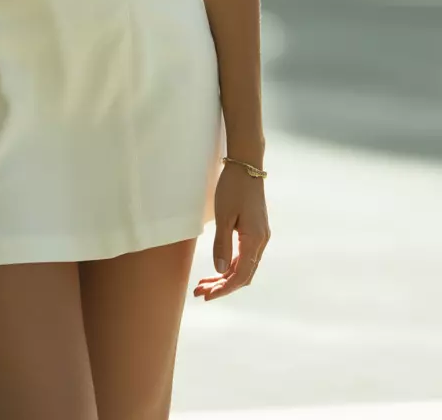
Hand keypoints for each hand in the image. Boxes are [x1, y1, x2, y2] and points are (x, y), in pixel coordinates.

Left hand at [193, 163, 269, 299]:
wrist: (246, 164)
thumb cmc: (233, 187)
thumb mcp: (224, 215)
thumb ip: (222, 244)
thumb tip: (220, 270)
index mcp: (255, 240)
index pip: (240, 275)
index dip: (223, 289)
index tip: (206, 296)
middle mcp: (261, 241)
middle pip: (243, 274)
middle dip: (222, 286)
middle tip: (200, 293)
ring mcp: (260, 236)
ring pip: (244, 266)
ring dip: (225, 277)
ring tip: (204, 284)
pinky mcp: (256, 230)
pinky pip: (244, 255)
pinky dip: (230, 265)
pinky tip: (218, 267)